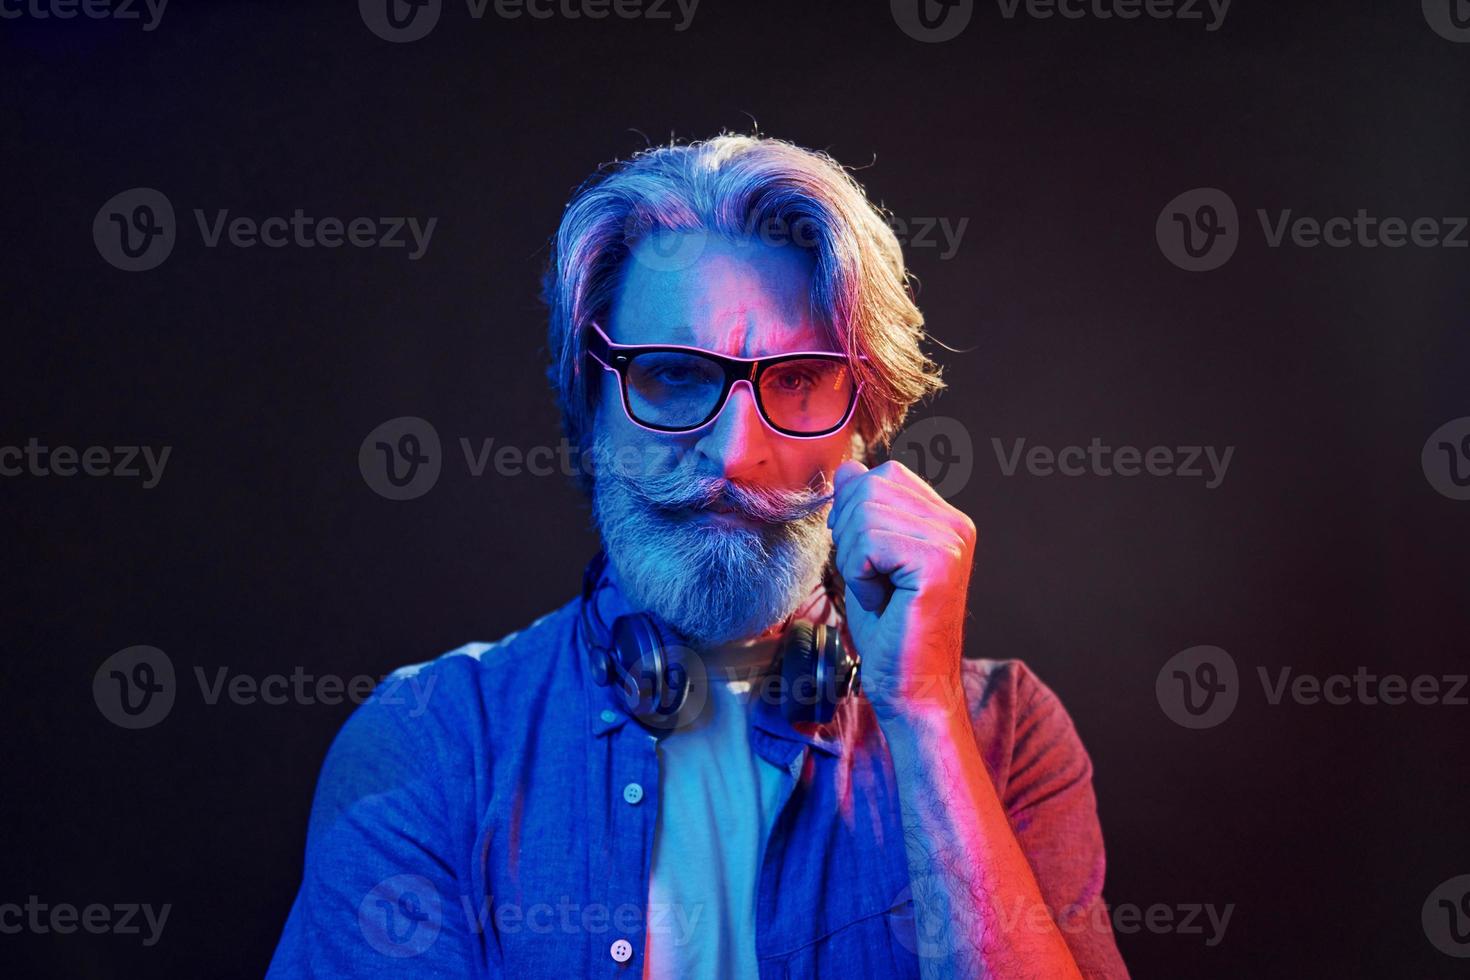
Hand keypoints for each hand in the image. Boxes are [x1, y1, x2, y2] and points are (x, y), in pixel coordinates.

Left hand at [827, 459, 976, 727]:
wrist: (912, 686)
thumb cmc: (889, 630)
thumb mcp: (865, 559)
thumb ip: (860, 512)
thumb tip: (848, 469)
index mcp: (945, 519)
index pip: (885, 474)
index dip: (855, 509)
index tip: (864, 557)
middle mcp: (955, 524)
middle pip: (871, 487)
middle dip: (850, 534)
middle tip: (870, 578)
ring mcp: (951, 541)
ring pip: (865, 514)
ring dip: (855, 560)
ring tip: (880, 592)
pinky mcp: (938, 563)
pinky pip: (869, 544)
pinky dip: (860, 577)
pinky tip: (882, 601)